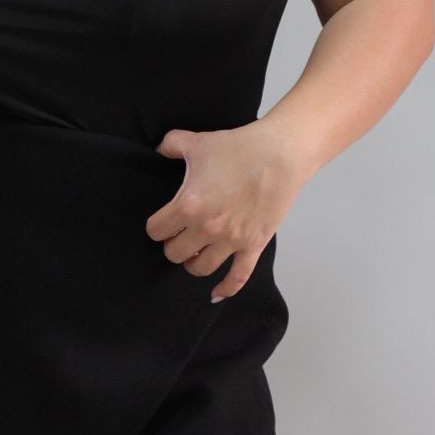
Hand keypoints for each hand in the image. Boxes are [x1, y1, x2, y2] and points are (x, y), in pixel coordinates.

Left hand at [145, 122, 306, 300]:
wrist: (279, 154)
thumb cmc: (239, 147)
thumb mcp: (196, 141)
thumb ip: (170, 144)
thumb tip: (158, 148)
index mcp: (187, 206)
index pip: (156, 231)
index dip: (156, 227)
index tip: (162, 223)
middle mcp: (207, 228)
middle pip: (175, 253)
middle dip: (174, 245)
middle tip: (179, 236)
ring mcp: (231, 240)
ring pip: (200, 268)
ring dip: (194, 263)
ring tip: (195, 254)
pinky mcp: (253, 245)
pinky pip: (238, 277)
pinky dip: (226, 289)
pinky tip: (216, 294)